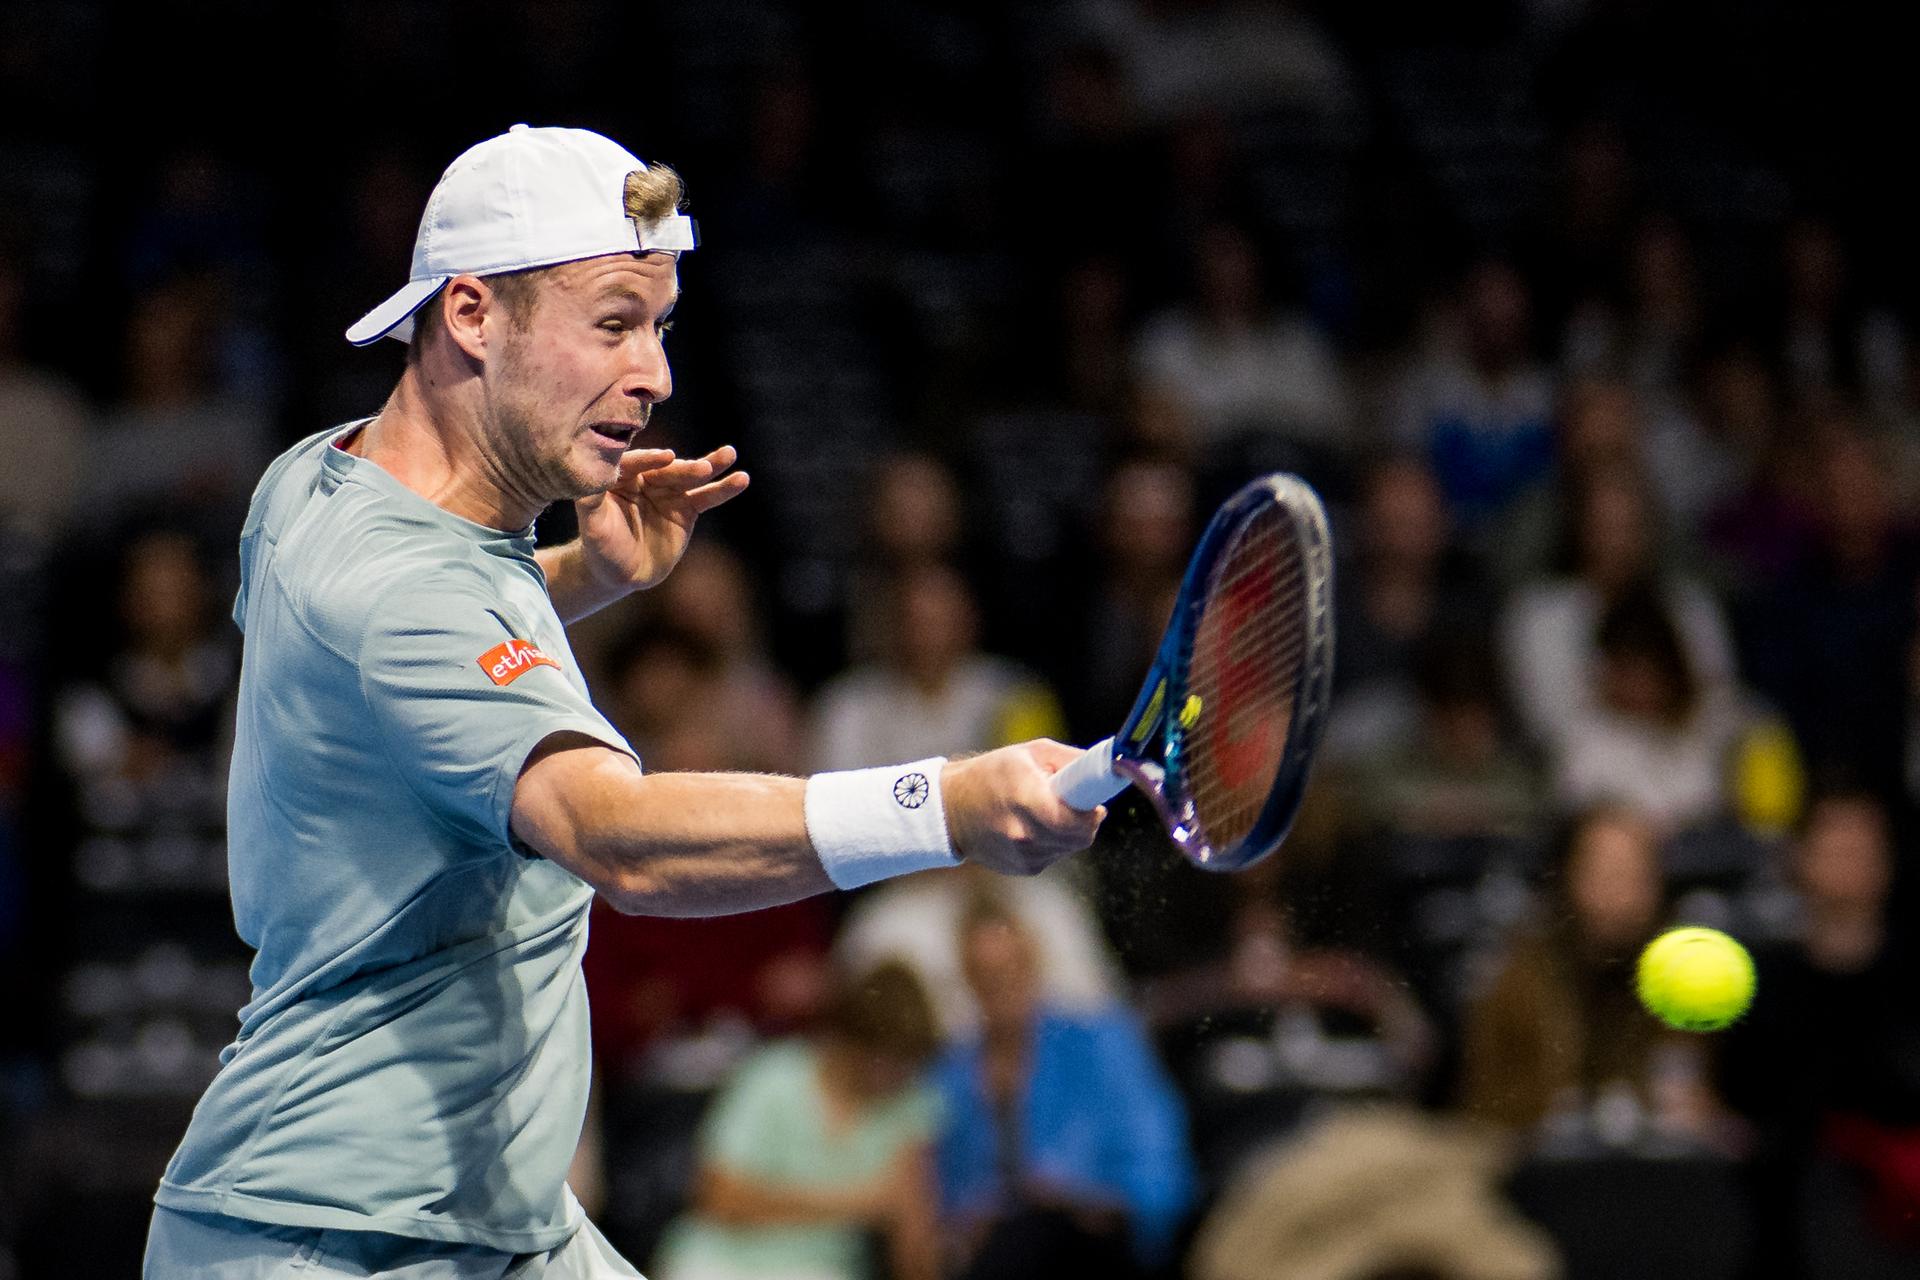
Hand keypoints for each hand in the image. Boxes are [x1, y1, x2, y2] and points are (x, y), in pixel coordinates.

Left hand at [573, 445, 748, 593]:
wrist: (620, 573)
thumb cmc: (599, 547)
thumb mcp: (591, 524)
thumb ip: (590, 498)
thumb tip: (587, 475)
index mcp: (621, 475)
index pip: (637, 462)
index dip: (652, 459)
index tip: (667, 457)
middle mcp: (646, 478)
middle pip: (668, 469)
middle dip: (686, 468)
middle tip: (702, 468)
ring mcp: (668, 492)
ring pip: (691, 477)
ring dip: (712, 465)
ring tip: (730, 454)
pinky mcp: (687, 508)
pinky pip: (706, 496)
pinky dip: (724, 489)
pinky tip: (741, 479)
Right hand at [941, 741, 1105, 875]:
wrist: (950, 809)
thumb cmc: (992, 774)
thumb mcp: (1030, 753)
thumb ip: (1070, 760)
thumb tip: (1107, 767)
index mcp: (1025, 799)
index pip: (1077, 821)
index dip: (1091, 813)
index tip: (1093, 803)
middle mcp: (1024, 833)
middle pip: (1079, 837)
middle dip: (1084, 820)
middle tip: (1075, 803)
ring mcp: (1023, 855)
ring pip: (1069, 847)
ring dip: (1069, 831)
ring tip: (1046, 811)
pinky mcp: (1023, 869)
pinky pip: (1055, 855)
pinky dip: (1053, 842)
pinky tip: (1033, 826)